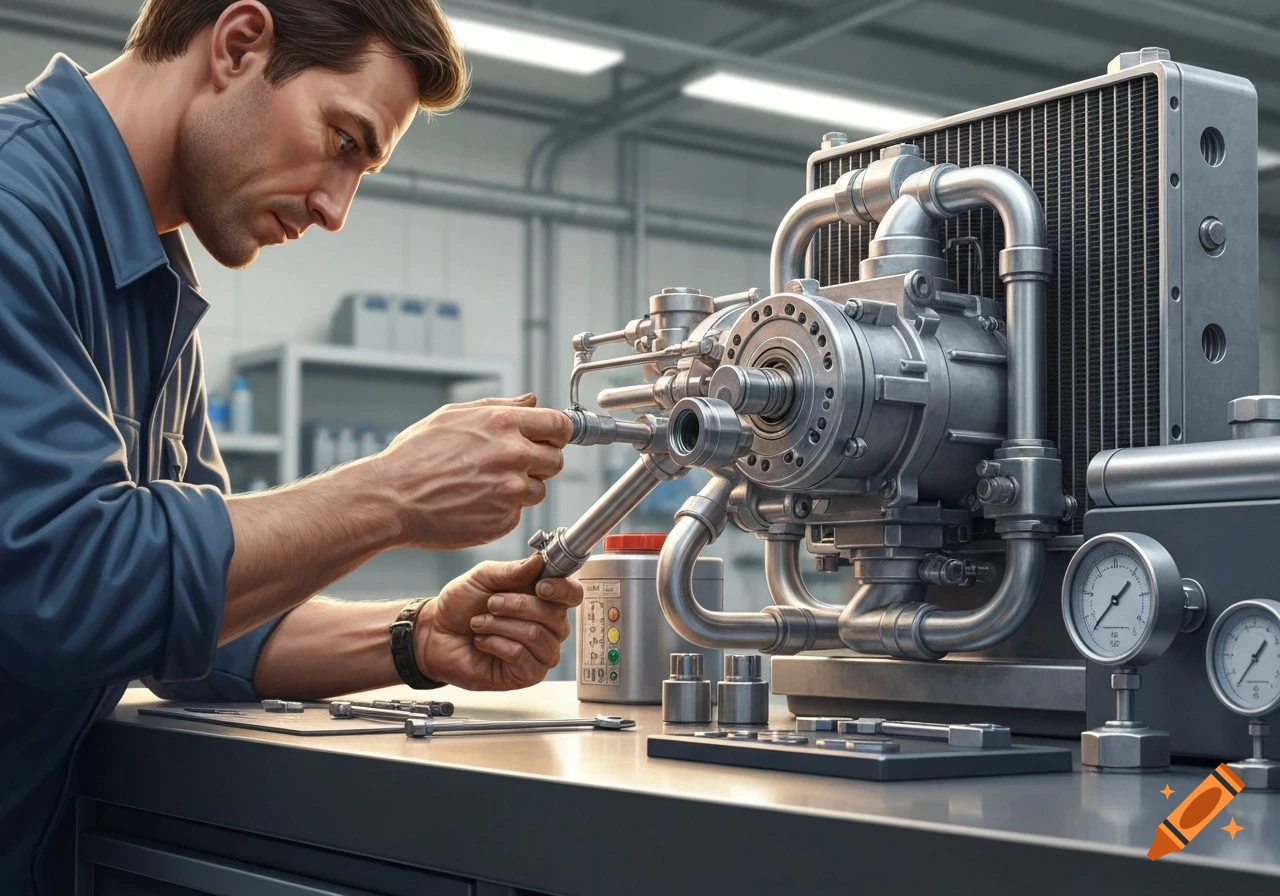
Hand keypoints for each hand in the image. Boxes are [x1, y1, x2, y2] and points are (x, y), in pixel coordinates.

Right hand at [377, 395, 571, 549]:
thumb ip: (500, 406)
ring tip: (484, 484)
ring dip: (520, 488)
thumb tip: (531, 401)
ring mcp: (510, 490)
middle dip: (541, 461)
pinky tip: (474, 502)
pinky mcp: (503, 520)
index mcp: (502, 424)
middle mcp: (512, 455)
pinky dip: (502, 509)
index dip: (558, 433)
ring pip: (538, 489)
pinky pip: (517, 513)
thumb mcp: (453, 415)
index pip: (560, 425)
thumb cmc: (414, 455)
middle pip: (556, 459)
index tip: (552, 438)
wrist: (391, 497)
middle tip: (513, 464)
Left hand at [414, 555, 583, 690]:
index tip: (540, 586)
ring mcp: (540, 652)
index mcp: (544, 598)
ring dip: (501, 625)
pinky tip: (482, 642)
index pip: (573, 594)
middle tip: (490, 603)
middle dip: (517, 606)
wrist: (435, 634)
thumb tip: (539, 560)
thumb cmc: (460, 605)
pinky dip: (496, 644)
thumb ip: (511, 570)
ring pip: (537, 635)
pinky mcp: (527, 674)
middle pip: (555, 615)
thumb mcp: (482, 577)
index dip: (563, 589)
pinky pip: (521, 656)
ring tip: (480, 623)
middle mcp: (549, 626)